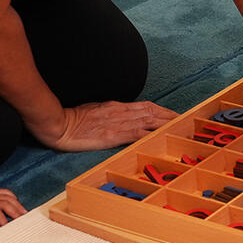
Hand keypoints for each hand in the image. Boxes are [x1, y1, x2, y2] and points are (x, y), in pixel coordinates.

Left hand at [0, 185, 26, 228]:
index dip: (2, 218)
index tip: (7, 226)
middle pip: (5, 204)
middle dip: (15, 212)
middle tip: (24, 221)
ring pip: (8, 198)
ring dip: (17, 205)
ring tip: (26, 214)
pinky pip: (5, 192)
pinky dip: (13, 197)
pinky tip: (18, 203)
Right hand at [33, 100, 175, 150]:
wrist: (58, 123)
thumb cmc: (71, 119)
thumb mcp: (93, 111)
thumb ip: (107, 113)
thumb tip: (117, 115)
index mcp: (115, 107)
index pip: (144, 106)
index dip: (161, 110)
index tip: (172, 114)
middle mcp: (120, 113)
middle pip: (151, 112)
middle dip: (169, 116)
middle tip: (185, 120)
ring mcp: (117, 123)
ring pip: (148, 120)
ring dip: (165, 123)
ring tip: (180, 127)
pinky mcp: (112, 135)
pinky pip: (136, 133)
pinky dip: (150, 133)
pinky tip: (160, 136)